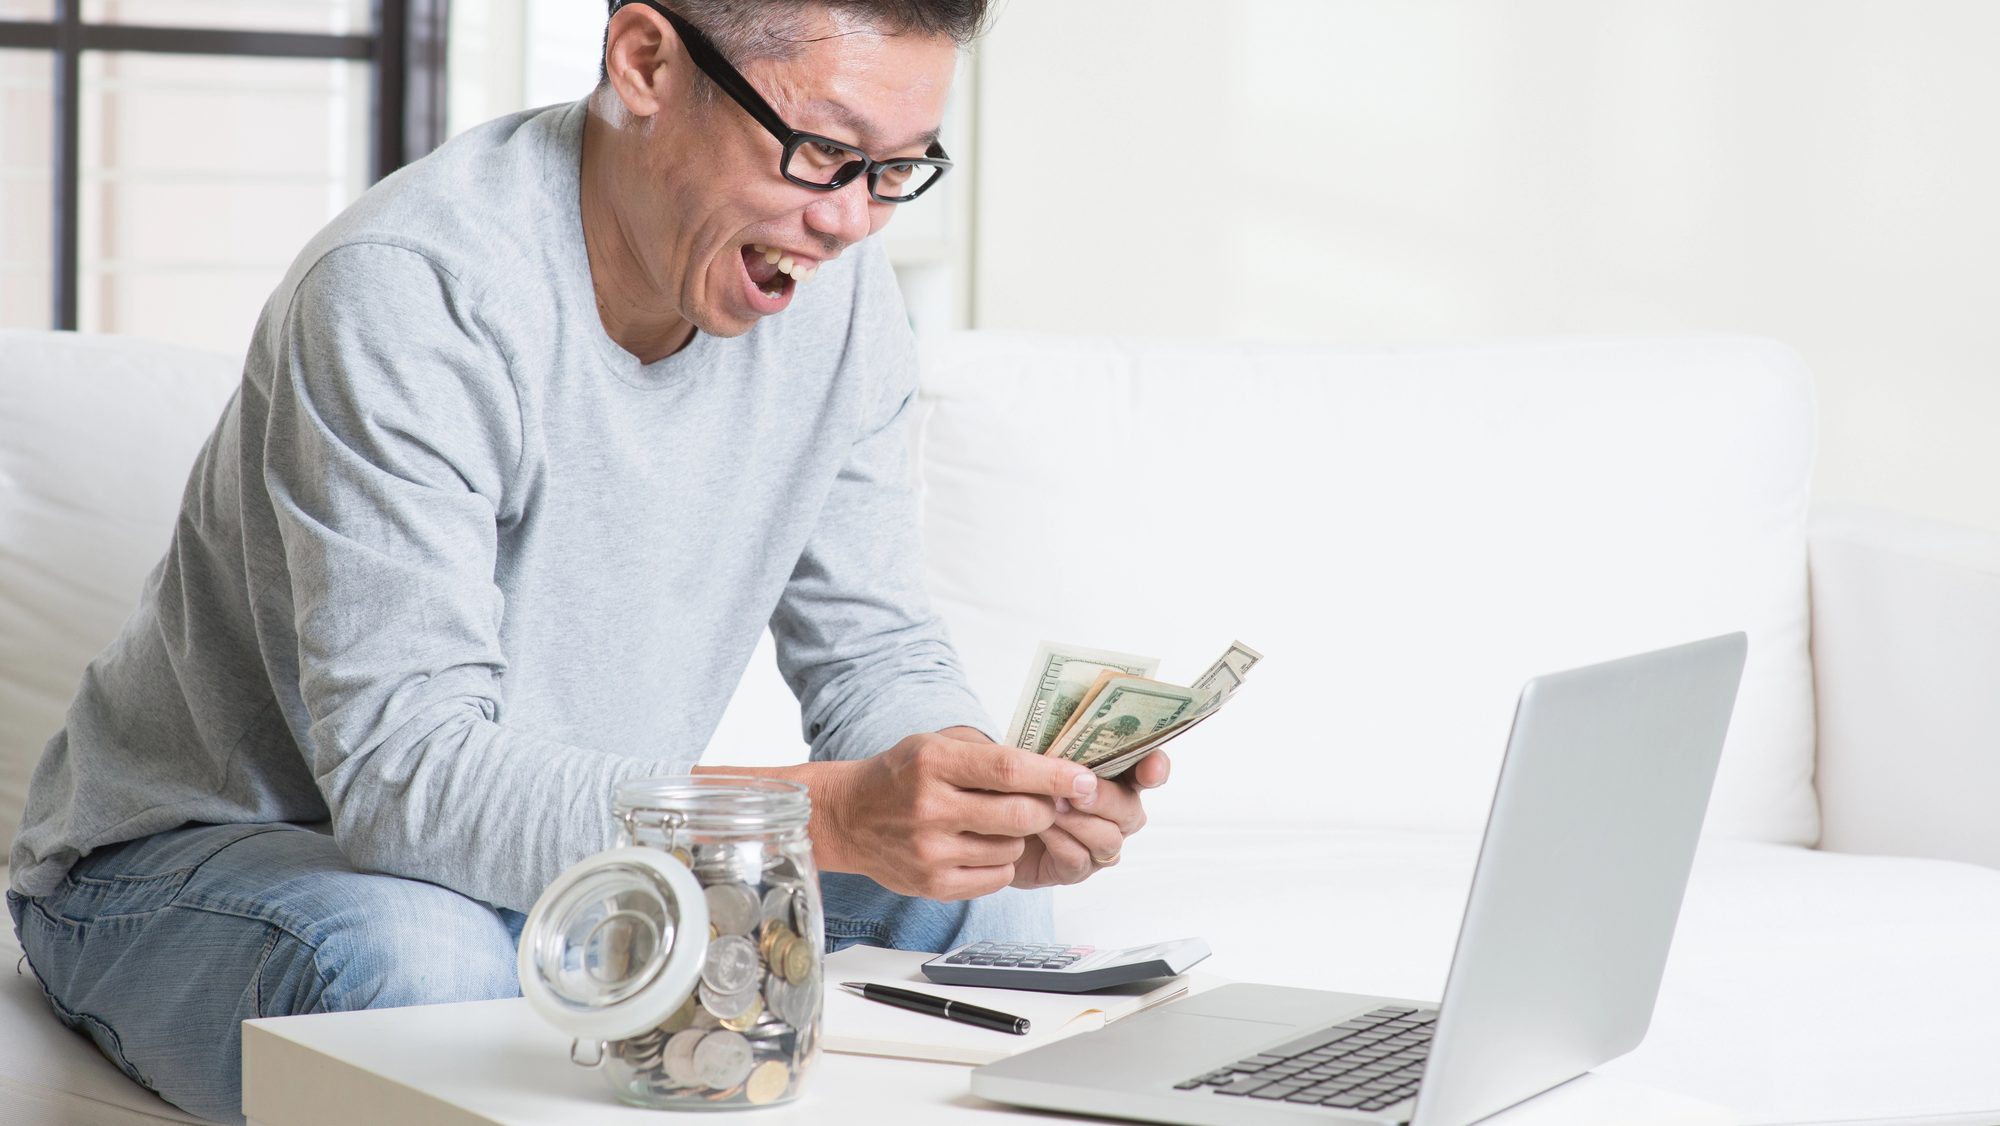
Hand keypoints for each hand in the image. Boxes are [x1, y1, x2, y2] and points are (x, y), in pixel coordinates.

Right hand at [813, 731, 1099, 900]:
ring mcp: (931, 851)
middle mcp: (931, 808)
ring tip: (992, 822)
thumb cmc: (901, 776)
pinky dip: (1001, 861)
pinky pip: (998, 876)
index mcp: (934, 763)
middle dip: (1046, 808)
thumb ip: (990, 752)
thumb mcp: (938, 744)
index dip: (1054, 776)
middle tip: (1044, 802)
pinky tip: (979, 845)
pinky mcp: (934, 884)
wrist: (848, 817)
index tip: (1084, 779)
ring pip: (1014, 847)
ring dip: (1019, 835)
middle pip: (1021, 814)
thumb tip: (1053, 769)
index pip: (1009, 770)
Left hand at [1011, 749, 1170, 888]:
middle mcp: (1117, 812)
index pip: (1150, 769)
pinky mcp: (1076, 869)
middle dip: (1104, 798)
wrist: (993, 820)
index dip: (1156, 769)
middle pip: (1130, 809)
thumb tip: (1067, 748)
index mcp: (1116, 776)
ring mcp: (1099, 844)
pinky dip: (1060, 842)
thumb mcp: (1038, 756)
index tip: (1151, 770)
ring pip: (1108, 838)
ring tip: (1052, 808)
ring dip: (1079, 822)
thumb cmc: (1022, 782)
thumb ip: (1062, 751)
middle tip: (1077, 791)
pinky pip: (1079, 859)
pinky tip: (1041, 829)